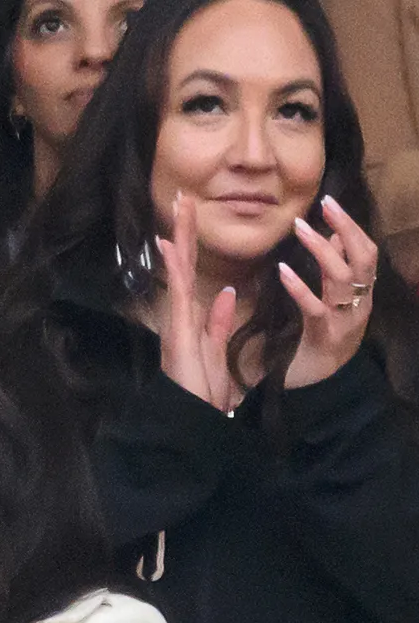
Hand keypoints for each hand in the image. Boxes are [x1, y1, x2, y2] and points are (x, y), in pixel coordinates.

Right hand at [155, 194, 237, 410]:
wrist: (191, 419)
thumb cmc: (202, 396)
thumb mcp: (218, 353)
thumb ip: (220, 324)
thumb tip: (228, 294)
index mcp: (193, 319)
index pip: (193, 274)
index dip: (192, 245)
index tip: (191, 217)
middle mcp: (181, 316)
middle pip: (183, 265)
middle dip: (184, 231)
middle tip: (183, 197)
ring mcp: (178, 321)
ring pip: (180, 271)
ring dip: (179, 238)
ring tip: (181, 206)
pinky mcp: (178, 330)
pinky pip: (179, 292)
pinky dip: (175, 267)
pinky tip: (172, 243)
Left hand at [281, 195, 377, 387]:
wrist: (320, 388)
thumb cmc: (323, 343)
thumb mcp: (333, 303)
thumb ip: (335, 272)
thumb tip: (334, 235)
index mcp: (364, 295)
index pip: (367, 253)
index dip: (353, 226)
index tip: (332, 204)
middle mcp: (360, 304)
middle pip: (362, 259)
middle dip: (346, 227)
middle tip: (324, 205)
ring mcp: (345, 321)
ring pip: (341, 278)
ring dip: (320, 250)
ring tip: (300, 229)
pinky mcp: (324, 336)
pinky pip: (314, 308)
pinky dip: (299, 287)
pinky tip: (284, 270)